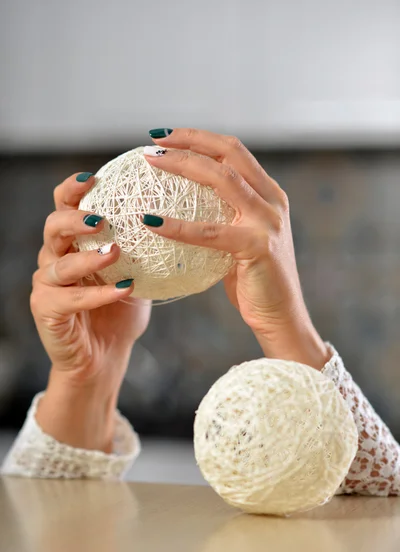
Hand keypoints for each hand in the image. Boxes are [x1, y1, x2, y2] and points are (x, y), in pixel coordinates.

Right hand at [30, 173, 151, 449]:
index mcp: (73, 243)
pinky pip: (69, 299)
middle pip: (53, 226)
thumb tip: (182, 219)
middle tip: (101, 216)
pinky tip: (123, 289)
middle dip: (74, 216)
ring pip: (58, 262)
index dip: (74, 189)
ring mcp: (47, 285)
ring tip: (114, 251)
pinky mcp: (47, 311)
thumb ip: (144, 248)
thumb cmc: (120, 311)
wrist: (105, 356)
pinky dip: (97, 294)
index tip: (95, 176)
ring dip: (87, 255)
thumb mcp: (134, 272)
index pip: (66, 206)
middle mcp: (54, 258)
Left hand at [143, 129, 328, 368]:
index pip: (234, 150)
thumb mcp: (240, 241)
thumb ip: (223, 219)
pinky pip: (210, 232)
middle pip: (229, 153)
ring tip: (151, 164)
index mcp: (269, 194)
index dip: (199, 136)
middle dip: (190, 140)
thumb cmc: (253, 281)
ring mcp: (268, 222)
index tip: (165, 136)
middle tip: (153, 142)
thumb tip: (180, 207)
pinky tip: (151, 222)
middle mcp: (272, 201)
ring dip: (183, 165)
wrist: (280, 317)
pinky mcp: (259, 247)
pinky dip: (178, 226)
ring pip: (223, 179)